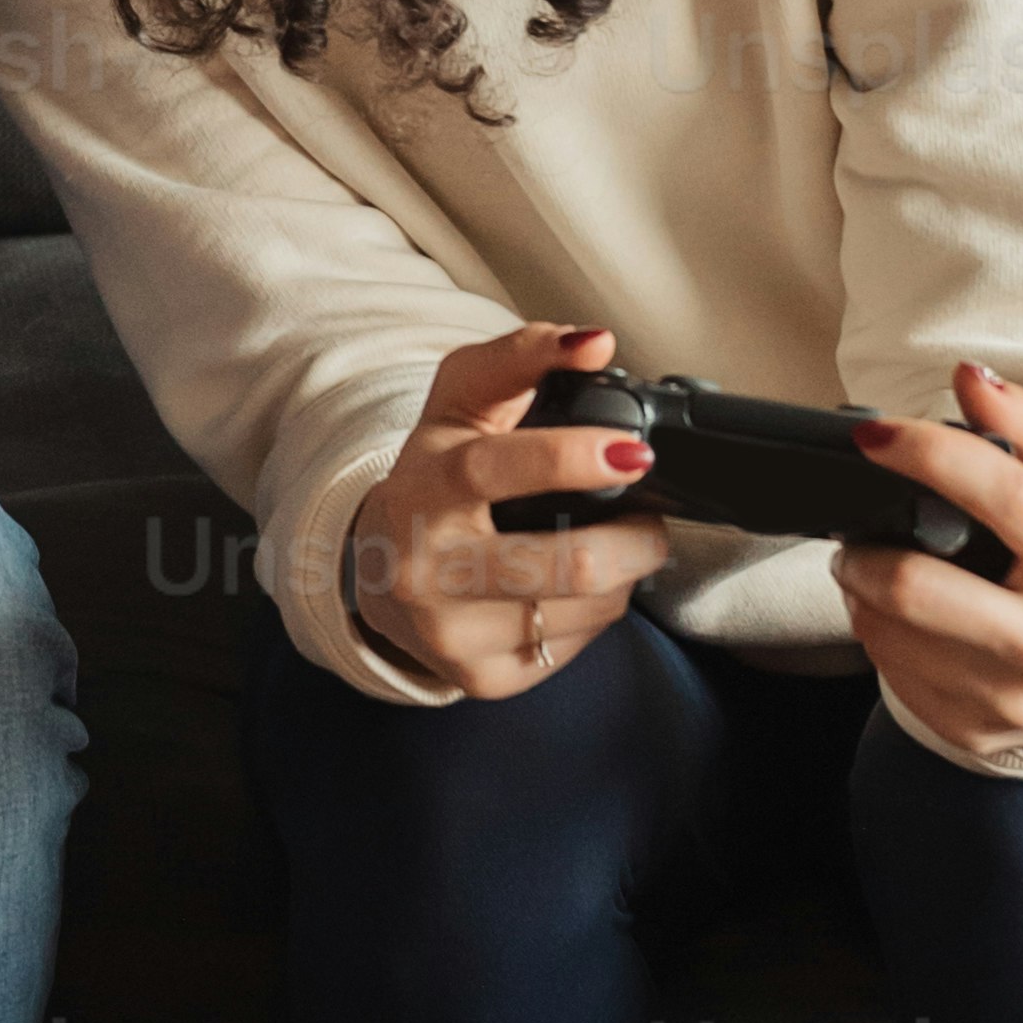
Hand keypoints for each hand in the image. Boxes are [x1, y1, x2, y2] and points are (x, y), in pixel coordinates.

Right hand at [340, 324, 666, 698]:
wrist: (375, 572)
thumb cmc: (433, 478)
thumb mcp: (457, 405)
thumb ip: (520, 357)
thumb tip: (593, 342)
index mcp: (423, 490)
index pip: (494, 469)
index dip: (568, 457)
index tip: (632, 451)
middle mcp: (427, 569)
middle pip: (568, 564)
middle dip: (636, 539)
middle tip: (647, 518)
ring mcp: (452, 634)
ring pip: (588, 607)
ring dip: (623, 574)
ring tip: (610, 548)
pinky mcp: (481, 680)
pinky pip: (576, 644)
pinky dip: (596, 613)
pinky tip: (570, 591)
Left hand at [837, 364, 1022, 764]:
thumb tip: (970, 377)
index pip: (1002, 497)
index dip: (928, 453)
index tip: (874, 435)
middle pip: (917, 587)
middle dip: (866, 550)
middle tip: (860, 530)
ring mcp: (1011, 700)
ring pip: (887, 631)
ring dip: (865, 591)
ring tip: (885, 570)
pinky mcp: (971, 731)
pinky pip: (890, 672)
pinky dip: (883, 634)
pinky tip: (907, 620)